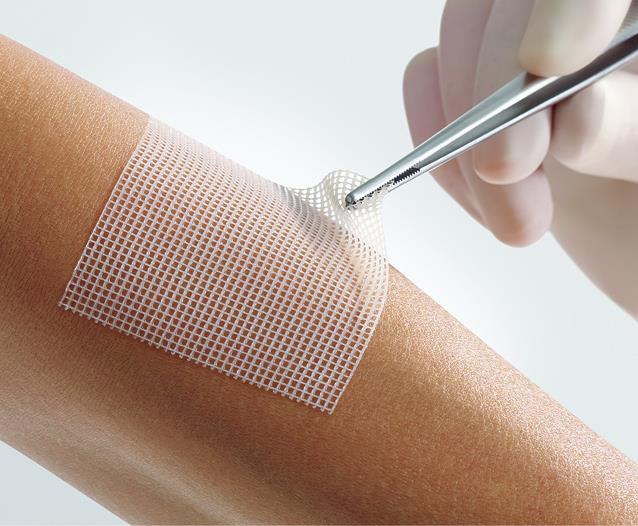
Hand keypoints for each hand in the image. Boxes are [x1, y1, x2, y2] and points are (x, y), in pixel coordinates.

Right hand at [404, 0, 637, 317]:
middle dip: (495, 88)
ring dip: (463, 133)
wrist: (635, 246)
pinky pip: (427, 78)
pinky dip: (434, 137)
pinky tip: (480, 195)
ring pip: (460, 36)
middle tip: (508, 167)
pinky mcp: (478, 88)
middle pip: (507, 6)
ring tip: (517, 218)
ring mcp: (523, 50)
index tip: (552, 64)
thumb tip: (580, 113)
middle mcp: (581, 24)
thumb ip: (634, 137)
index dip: (569, 6)